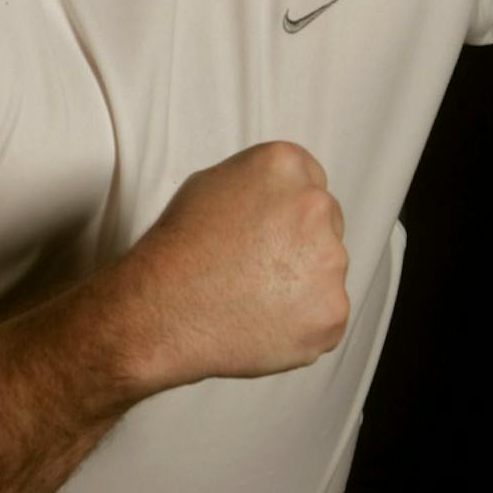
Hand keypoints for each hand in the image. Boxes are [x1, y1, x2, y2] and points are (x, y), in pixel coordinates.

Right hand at [110, 140, 350, 391]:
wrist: (160, 311)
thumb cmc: (177, 251)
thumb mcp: (209, 185)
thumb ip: (258, 184)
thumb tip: (279, 198)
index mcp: (285, 166)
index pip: (312, 185)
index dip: (287, 215)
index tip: (268, 236)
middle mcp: (315, 206)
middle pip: (327, 228)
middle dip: (300, 248)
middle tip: (256, 272)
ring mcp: (329, 262)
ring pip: (328, 274)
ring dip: (303, 287)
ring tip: (254, 300)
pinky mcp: (331, 311)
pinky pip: (327, 318)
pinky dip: (303, 326)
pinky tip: (264, 324)